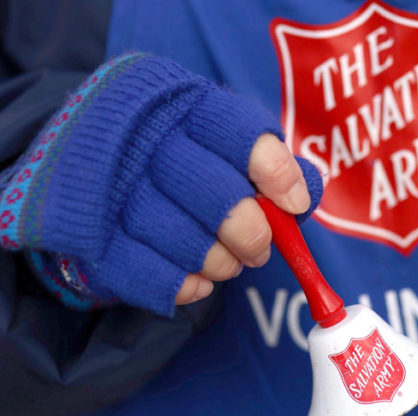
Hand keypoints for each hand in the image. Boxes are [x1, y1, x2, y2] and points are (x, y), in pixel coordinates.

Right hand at [0, 53, 322, 314]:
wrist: (86, 162)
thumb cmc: (176, 151)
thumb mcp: (217, 136)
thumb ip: (265, 162)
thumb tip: (305, 196)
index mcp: (180, 103)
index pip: (239, 133)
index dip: (276, 174)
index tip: (293, 205)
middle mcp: (141, 139)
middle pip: (216, 195)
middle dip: (251, 233)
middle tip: (262, 249)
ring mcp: (110, 188)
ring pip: (184, 240)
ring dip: (220, 263)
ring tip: (228, 263)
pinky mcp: (90, 235)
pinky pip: (146, 274)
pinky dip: (182, 285)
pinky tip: (198, 282)